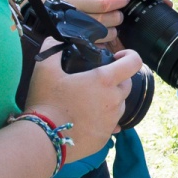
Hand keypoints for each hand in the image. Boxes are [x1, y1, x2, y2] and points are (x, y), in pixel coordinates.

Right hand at [26, 41, 143, 159]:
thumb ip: (51, 49)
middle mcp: (114, 101)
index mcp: (104, 81)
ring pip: (119, 105)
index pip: (134, 63)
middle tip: (96, 81)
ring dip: (110, 100)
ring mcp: (111, 121)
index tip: (116, 57)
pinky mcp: (105, 137)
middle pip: (127, 85)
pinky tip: (87, 119)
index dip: (130, 56)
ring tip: (88, 101)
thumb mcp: (44, 69)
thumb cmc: (46, 101)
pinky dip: (103, 119)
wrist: (43, 139)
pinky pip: (111, 125)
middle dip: (116, 79)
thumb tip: (53, 38)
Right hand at [35, 0, 129, 43]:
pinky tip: (103, 41)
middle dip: (117, 16)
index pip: (98, 2)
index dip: (116, 0)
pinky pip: (93, 48)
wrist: (20, 35)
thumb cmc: (35, 9)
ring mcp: (73, 36)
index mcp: (67, 3)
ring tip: (114, 27)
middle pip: (104, 20)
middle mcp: (71, 20)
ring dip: (113, 31)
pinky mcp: (72, 48)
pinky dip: (102, 45)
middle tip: (120, 14)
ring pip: (102, 35)